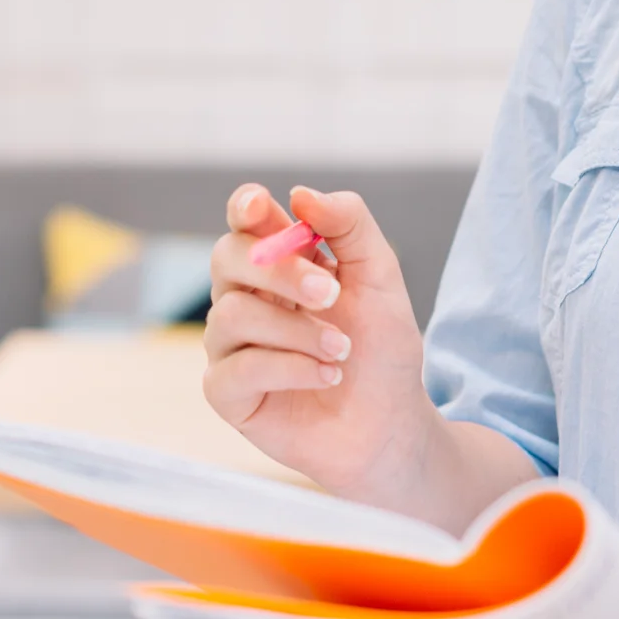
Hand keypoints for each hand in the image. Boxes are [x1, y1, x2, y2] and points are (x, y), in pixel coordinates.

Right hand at [203, 183, 440, 498]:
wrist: (391, 424)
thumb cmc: (382, 350)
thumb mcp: (381, 278)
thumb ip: (349, 226)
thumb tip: (300, 194)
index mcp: (278, 264)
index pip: (245, 222)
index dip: (245, 207)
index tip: (261, 206)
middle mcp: (244, 299)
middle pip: (228, 258)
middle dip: (281, 272)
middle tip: (333, 294)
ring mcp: (230, 347)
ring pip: (231, 315)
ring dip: (297, 331)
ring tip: (342, 352)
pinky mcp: (227, 394)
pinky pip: (237, 369)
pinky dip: (289, 369)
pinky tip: (326, 376)